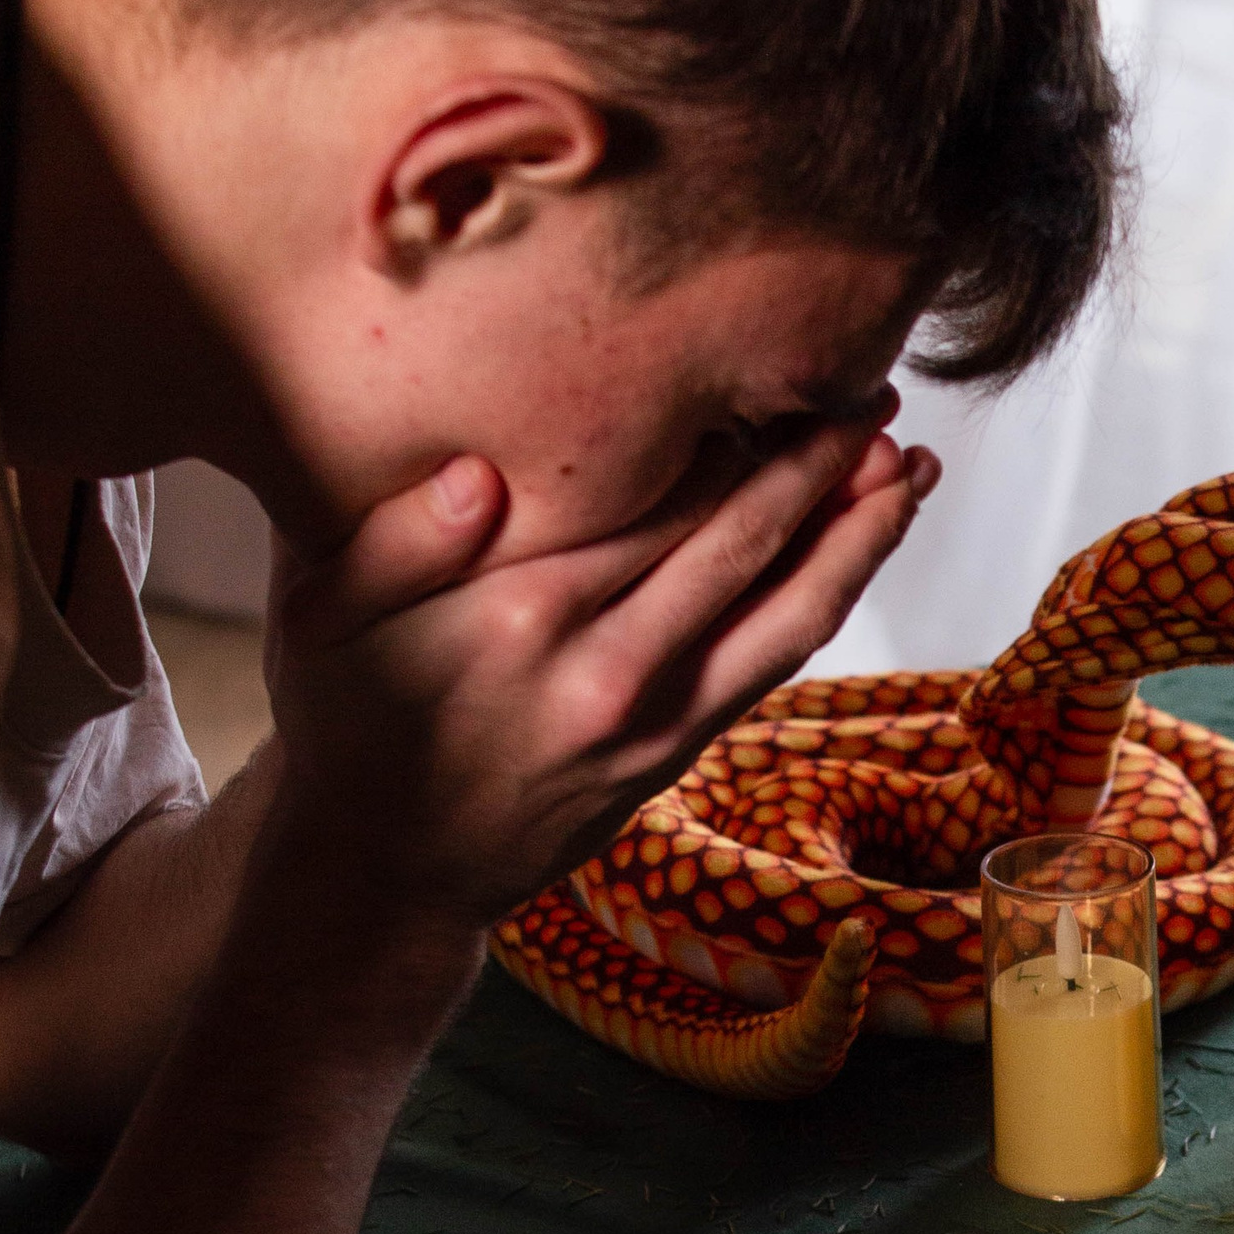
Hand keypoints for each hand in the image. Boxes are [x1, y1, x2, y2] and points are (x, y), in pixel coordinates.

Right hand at [260, 416, 938, 933]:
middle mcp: (604, 666)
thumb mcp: (322, 619)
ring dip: (858, 535)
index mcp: (520, 612)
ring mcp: (653, 718)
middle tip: (874, 387)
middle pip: (743, 544)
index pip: (656, 499)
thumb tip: (478, 473)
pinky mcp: (677, 751)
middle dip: (820, 464)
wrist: (384, 869)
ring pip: (787, 610)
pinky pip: (775, 661)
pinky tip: (864, 545)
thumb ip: (394, 539)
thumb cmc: (350, 718)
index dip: (734, 433)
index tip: (785, 364)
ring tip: (911, 463)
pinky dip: (831, 596)